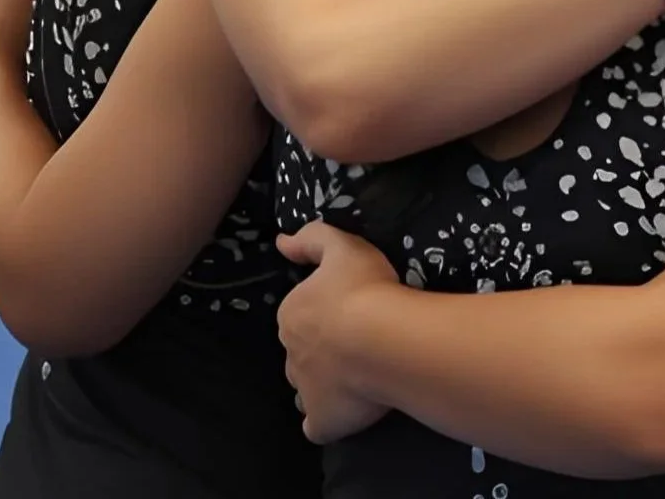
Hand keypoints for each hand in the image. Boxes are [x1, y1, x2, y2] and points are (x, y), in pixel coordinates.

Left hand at [277, 225, 396, 442]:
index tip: (353, 310)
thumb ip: (313, 239)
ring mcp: (304, 391)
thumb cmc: (364, 289)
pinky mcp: (323, 420)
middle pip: (302, 353)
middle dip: (323, 350)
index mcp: (292, 315)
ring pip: (307, 388)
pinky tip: (346, 411)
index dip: (326, 313)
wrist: (383, 339)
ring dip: (324, 384)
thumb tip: (281, 241)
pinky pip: (318, 425)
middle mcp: (291, 354)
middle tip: (360, 341)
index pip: (300, 316)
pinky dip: (327, 420)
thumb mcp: (344, 247)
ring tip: (358, 375)